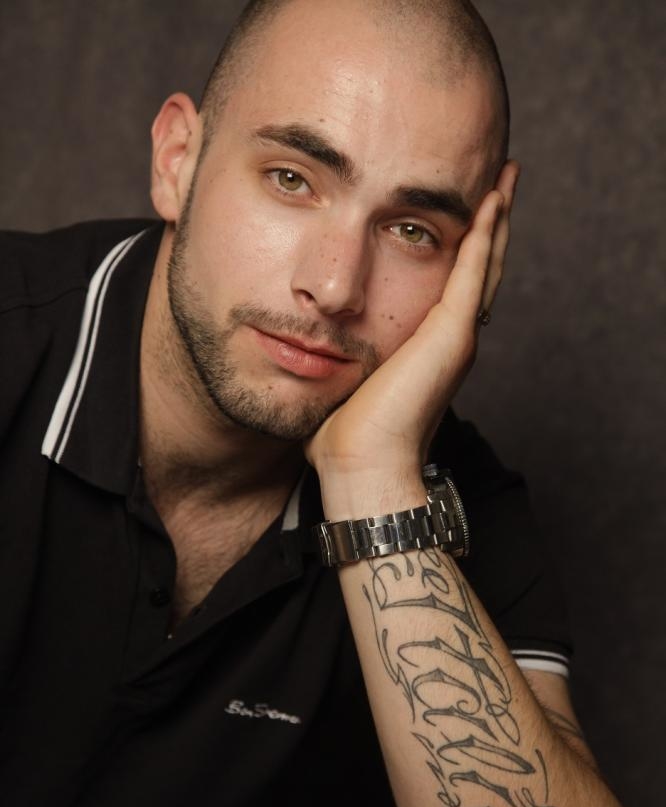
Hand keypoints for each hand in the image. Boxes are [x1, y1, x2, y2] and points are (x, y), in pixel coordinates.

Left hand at [306, 160, 519, 516]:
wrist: (362, 467)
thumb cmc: (344, 439)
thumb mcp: (339, 381)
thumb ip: (335, 356)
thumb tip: (303, 344)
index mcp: (426, 347)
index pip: (450, 283)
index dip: (459, 244)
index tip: (459, 208)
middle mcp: (449, 337)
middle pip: (478, 266)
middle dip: (489, 221)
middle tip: (500, 177)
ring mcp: (455, 335)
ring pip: (485, 263)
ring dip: (497, 217)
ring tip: (507, 174)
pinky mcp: (451, 335)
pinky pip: (474, 273)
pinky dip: (486, 235)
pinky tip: (493, 198)